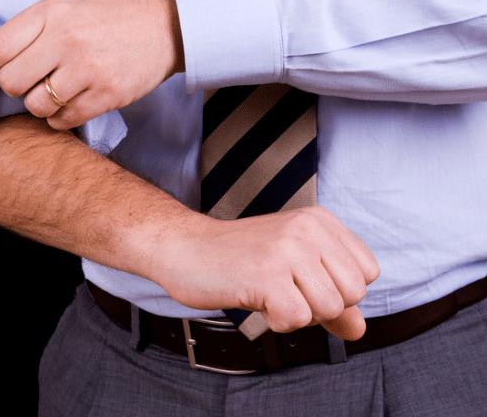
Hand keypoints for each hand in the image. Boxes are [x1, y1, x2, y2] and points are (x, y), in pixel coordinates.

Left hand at [0, 0, 184, 129]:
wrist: (166, 22)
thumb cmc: (109, 14)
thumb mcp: (66, 5)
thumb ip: (31, 28)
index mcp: (52, 13)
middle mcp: (66, 40)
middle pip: (12, 83)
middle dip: (15, 86)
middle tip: (30, 80)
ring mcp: (88, 69)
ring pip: (36, 106)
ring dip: (39, 103)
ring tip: (55, 89)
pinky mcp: (107, 95)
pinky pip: (63, 120)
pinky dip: (60, 116)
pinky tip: (71, 100)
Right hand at [152, 206, 380, 340]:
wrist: (184, 249)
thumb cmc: (237, 261)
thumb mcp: (292, 270)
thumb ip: (331, 297)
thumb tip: (359, 330)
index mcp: (319, 221)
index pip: (367, 272)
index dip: (337, 289)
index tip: (299, 279)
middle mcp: (308, 229)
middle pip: (352, 293)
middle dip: (319, 305)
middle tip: (280, 287)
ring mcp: (288, 249)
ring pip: (328, 309)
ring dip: (296, 313)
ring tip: (265, 291)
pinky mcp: (267, 274)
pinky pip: (297, 320)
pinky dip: (276, 322)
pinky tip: (255, 300)